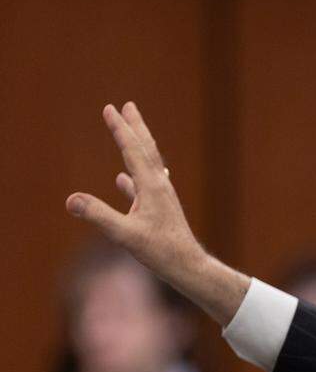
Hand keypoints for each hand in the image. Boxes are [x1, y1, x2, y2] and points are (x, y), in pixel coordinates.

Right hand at [66, 102, 202, 276]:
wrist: (188, 266)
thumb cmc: (162, 252)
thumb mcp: (125, 235)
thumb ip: (98, 215)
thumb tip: (70, 200)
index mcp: (152, 187)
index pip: (133, 150)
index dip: (120, 129)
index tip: (109, 108)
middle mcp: (159, 186)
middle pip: (146, 149)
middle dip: (135, 127)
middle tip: (128, 105)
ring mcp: (161, 198)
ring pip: (147, 164)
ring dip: (137, 146)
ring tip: (129, 133)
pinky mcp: (160, 210)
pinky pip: (143, 187)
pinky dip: (132, 178)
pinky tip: (122, 179)